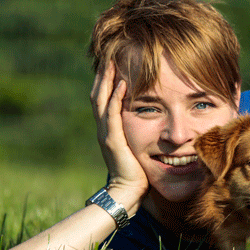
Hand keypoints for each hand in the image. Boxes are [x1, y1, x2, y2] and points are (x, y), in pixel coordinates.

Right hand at [90, 62, 148, 197]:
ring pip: (101, 101)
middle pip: (98, 96)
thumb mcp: (135, 149)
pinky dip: (116, 98)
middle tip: (108, 58)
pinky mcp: (113, 140)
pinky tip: (122, 84)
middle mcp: (104, 129)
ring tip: (111, 63)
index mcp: (109, 130)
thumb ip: (136, 136)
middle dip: (103, 76)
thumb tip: (150, 127)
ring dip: (107, 81)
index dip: (106, 83)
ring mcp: (106, 134)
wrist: (127, 192)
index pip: (104, 101)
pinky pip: (113, 114)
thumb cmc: (136, 173)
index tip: (112, 66)